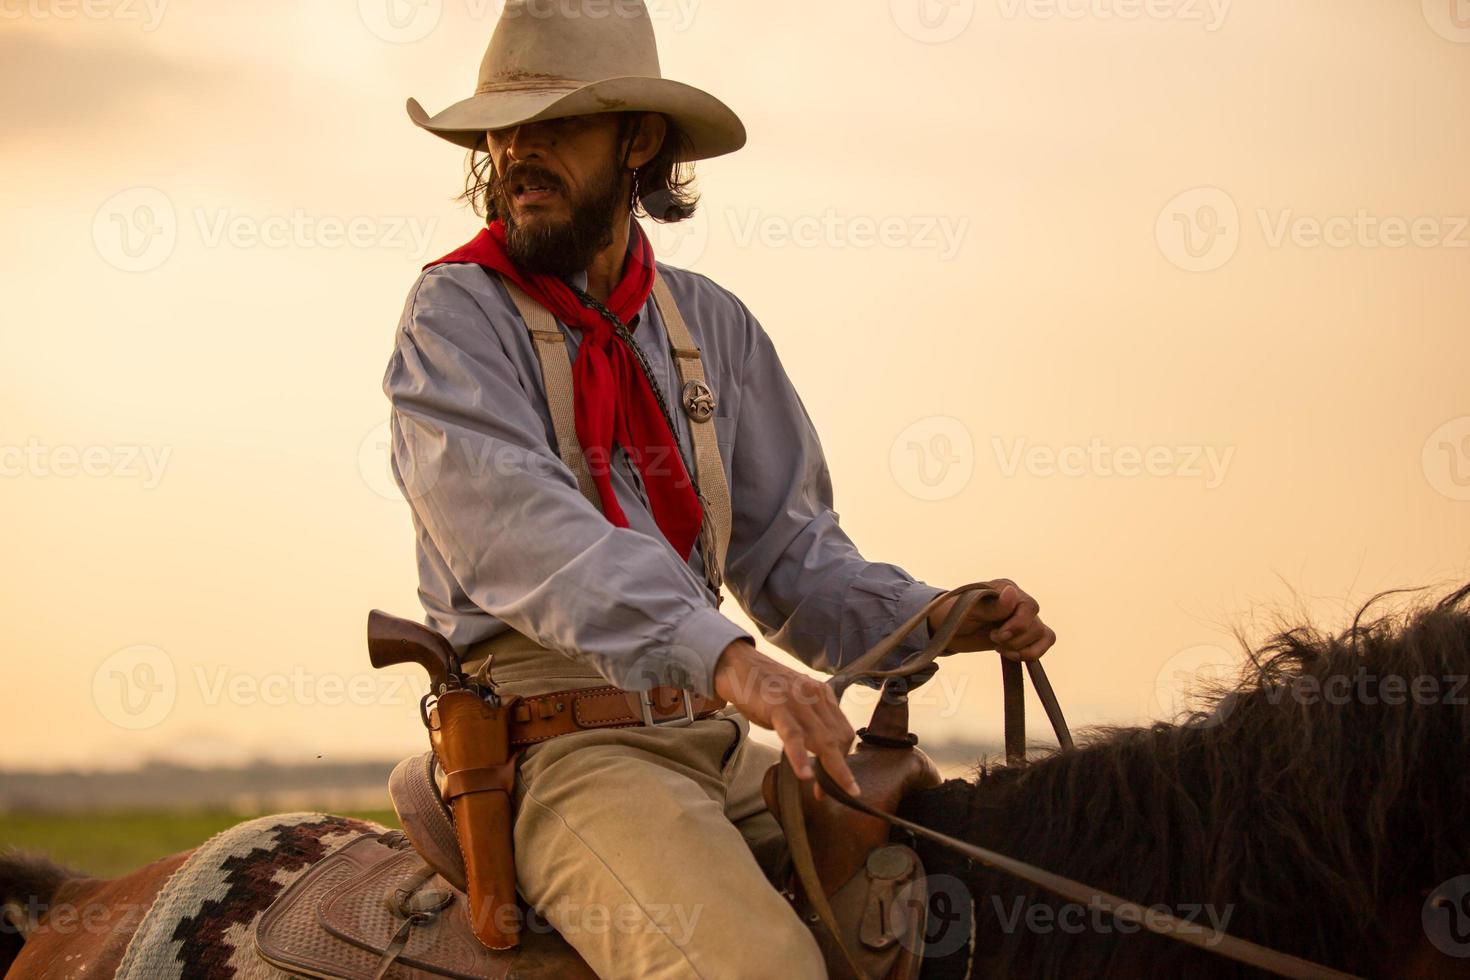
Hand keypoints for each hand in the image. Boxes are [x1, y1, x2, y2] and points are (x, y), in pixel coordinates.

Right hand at [712, 640, 860, 796]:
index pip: (844, 732)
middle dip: (839, 771)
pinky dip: (800, 757)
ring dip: (830, 770)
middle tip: (835, 794)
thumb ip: (810, 718)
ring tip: (827, 794)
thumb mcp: (795, 700)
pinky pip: (793, 735)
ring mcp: (798, 700)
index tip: (838, 781)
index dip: (844, 760)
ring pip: (823, 740)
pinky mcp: (778, 705)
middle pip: (839, 739)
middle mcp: (816, 696)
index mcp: (822, 695)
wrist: (737, 663)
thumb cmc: (764, 687)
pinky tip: (804, 775)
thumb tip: (820, 749)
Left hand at [928, 579, 1054, 660]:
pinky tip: (1011, 654)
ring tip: (999, 647)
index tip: (995, 636)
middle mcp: (1019, 601)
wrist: (947, 630)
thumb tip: (1012, 593)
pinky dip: (1031, 653)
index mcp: (1006, 588)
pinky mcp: (1025, 634)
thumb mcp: (968, 610)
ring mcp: (1024, 618)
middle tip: (993, 639)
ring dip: (1020, 648)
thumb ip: (992, 606)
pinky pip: (1046, 642)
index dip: (1017, 626)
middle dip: (1014, 639)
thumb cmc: (953, 614)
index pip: (1029, 607)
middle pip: (1036, 625)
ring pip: (1043, 635)